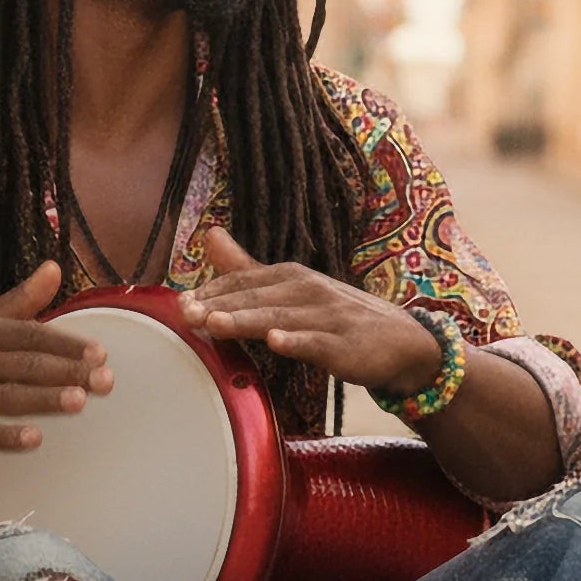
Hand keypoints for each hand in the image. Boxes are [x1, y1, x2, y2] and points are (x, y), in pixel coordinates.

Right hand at [0, 260, 112, 457]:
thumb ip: (18, 302)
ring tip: (79, 401)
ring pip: (7, 398)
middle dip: (68, 372)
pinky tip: (34, 439)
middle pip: (25, 366)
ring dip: (44, 399)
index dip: (66, 344)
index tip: (100, 353)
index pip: (30, 335)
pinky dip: (6, 437)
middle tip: (105, 381)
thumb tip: (55, 268)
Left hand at [181, 228, 440, 392]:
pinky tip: (278, 342)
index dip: (212, 292)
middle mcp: (308, 291)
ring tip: (214, 324)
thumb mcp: (292, 288)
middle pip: (257, 298)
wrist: (401, 343)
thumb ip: (247, 268)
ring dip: (247, 321)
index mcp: (291, 277)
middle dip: (219, 306)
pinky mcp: (346, 346)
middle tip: (185, 314)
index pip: (244, 281)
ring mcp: (328, 318)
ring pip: (281, 318)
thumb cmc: (337, 317)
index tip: (180, 304)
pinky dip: (298, 342)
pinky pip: (319, 343)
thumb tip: (209, 234)